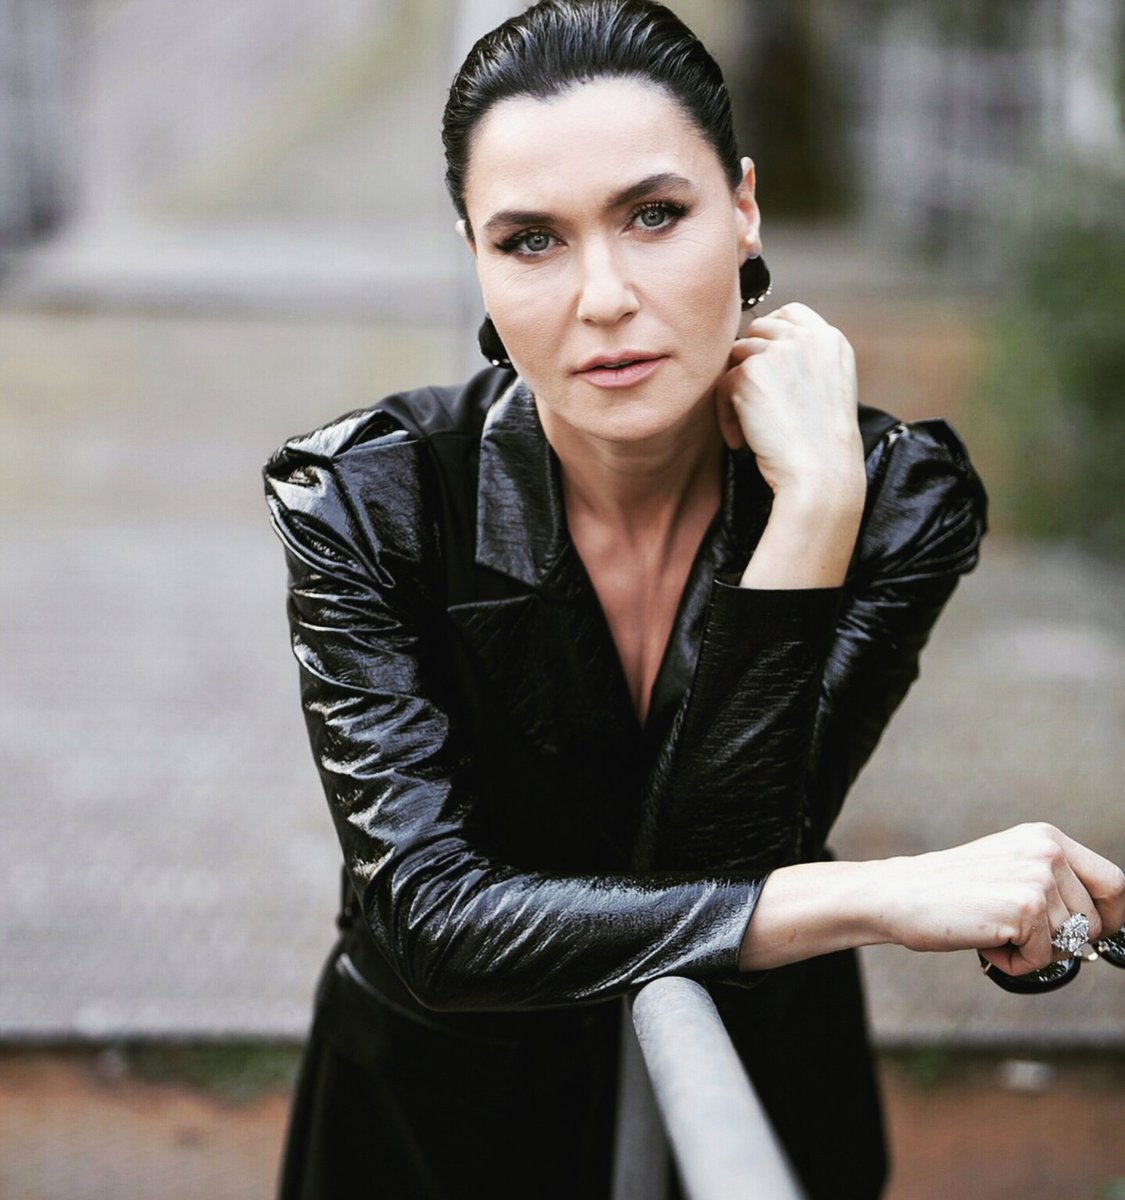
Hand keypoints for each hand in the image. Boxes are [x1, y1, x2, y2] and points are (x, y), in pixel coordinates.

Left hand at [716, 302, 863, 504]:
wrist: (821, 471)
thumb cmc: (823, 444)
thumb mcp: (829, 387)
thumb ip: (805, 360)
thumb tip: (762, 349)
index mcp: (830, 341)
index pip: (791, 312)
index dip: (772, 331)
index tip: (765, 361)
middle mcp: (806, 338)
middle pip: (758, 328)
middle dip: (750, 360)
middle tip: (753, 399)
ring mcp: (778, 352)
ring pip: (737, 355)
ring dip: (736, 389)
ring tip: (748, 425)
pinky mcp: (750, 373)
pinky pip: (722, 384)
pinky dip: (725, 414)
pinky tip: (741, 440)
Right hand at [740, 824, 1124, 974]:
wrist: (898, 894)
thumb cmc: (949, 890)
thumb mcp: (1007, 869)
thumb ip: (1052, 886)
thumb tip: (1100, 930)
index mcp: (1045, 838)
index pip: (1114, 883)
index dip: (1113, 916)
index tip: (1096, 936)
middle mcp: (1047, 853)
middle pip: (1094, 921)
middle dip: (1061, 942)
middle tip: (1016, 934)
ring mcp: (1038, 880)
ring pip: (1069, 944)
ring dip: (1031, 951)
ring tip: (990, 930)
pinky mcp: (1025, 910)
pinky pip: (1042, 960)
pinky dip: (1014, 964)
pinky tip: (983, 941)